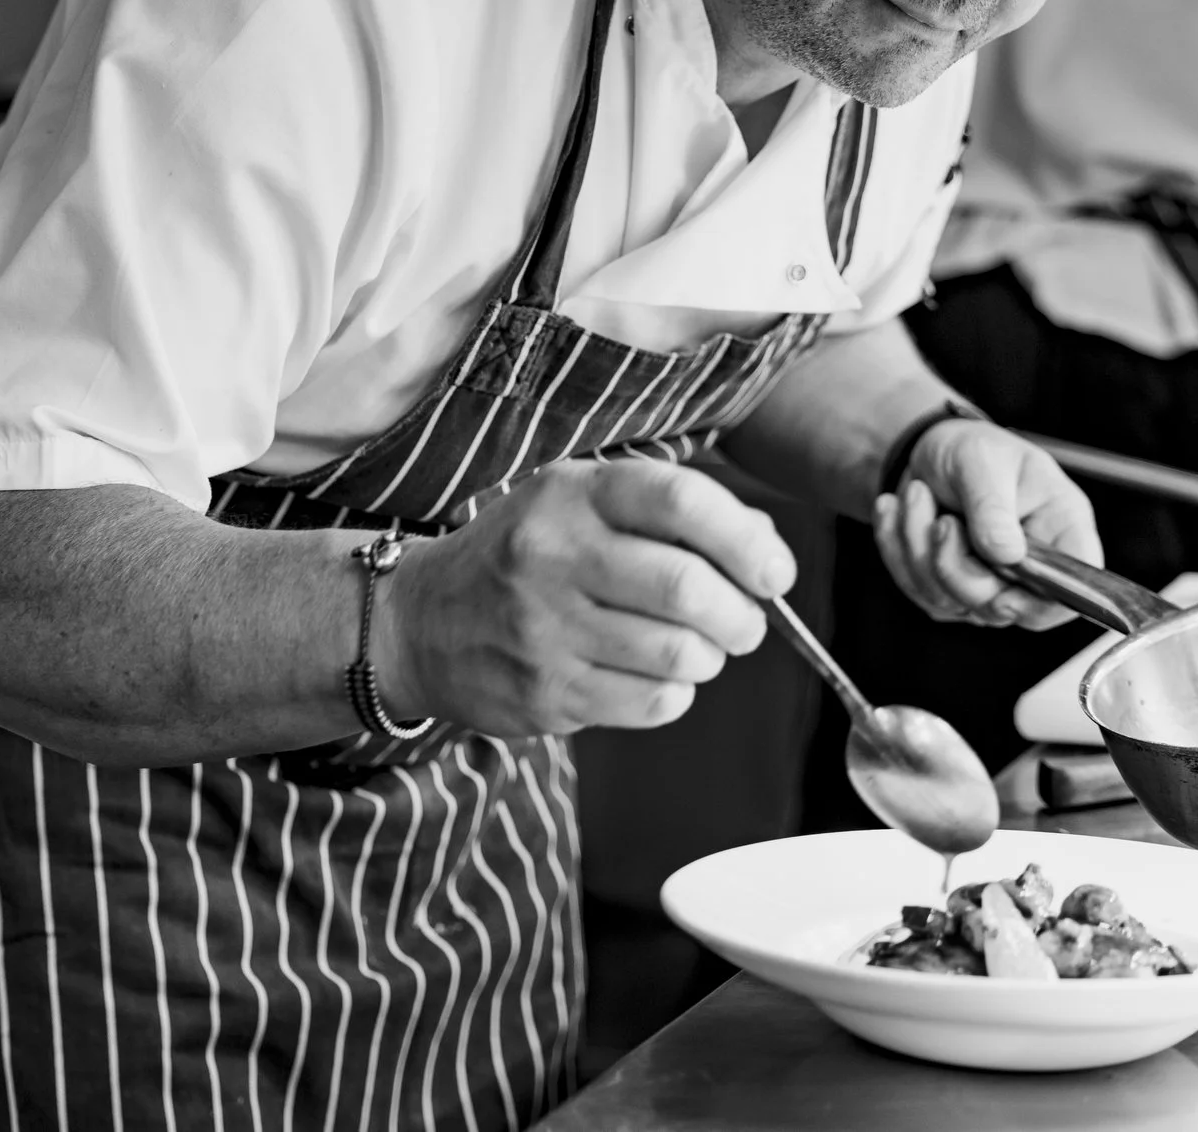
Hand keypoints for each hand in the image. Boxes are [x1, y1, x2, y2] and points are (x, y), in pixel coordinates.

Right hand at [372, 458, 795, 736]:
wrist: (421, 622)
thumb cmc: (525, 553)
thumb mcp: (581, 504)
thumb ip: (672, 512)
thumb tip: (766, 547)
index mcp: (571, 494)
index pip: (681, 502)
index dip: (746, 542)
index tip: (776, 573)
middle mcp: (552, 555)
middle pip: (686, 588)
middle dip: (742, 615)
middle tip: (747, 624)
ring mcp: (543, 630)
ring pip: (678, 654)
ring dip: (709, 657)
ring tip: (698, 649)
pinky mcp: (543, 694)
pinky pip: (651, 703)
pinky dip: (674, 694)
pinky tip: (653, 676)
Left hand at [872, 420, 1100, 628]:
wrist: (925, 451)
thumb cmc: (969, 448)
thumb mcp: (982, 460)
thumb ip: (993, 507)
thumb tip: (1007, 554)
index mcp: (1061, 528)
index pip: (1074, 590)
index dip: (1041, 607)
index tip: (999, 593)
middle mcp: (1031, 565)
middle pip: (1001, 606)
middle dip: (955, 566)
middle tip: (940, 519)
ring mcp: (990, 582)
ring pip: (951, 601)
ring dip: (918, 547)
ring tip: (916, 495)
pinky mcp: (949, 588)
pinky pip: (918, 589)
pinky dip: (898, 549)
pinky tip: (898, 510)